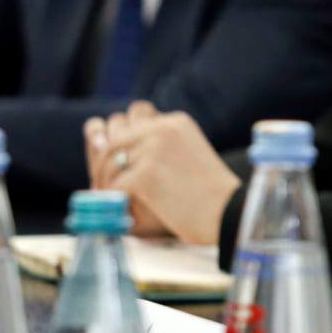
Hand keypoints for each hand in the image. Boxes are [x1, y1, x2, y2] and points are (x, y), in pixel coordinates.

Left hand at [84, 101, 239, 244]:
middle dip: (105, 164)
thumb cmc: (210, 193)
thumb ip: (155, 147)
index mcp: (175, 122)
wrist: (232, 212)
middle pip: (114, 140)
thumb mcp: (187, 156)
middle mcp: (163, 129)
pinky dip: (114, 200)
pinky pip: (114, 185)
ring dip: (107, 184)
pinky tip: (123, 210)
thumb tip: (99, 142)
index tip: (118, 165)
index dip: (119, 142)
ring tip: (113, 201)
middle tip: (106, 187)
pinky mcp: (146, 174)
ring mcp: (153, 150)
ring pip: (110, 163)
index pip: (131, 119)